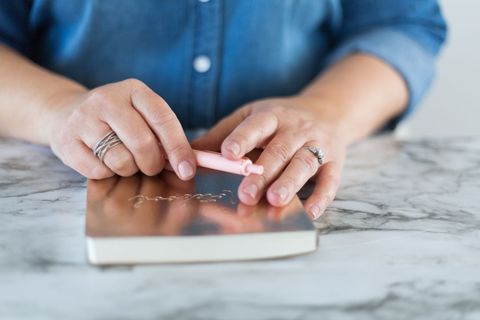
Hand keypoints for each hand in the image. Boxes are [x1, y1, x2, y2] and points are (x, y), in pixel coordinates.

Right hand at [46, 79, 195, 179]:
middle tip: (150, 165)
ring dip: (129, 169)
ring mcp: (83, 119)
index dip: (178, 147)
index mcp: (134, 90)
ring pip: (121, 160)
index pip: (162, 119)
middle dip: (152, 163)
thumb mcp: (142, 114)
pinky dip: (107, 173)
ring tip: (124, 158)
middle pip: (142, 143)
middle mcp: (107, 99)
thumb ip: (164, 135)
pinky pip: (99, 171)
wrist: (66, 112)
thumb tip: (188, 166)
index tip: (187, 170)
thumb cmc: (117, 119)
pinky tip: (103, 160)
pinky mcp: (67, 141)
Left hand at [192, 95, 346, 218]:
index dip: (243, 138)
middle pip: (279, 151)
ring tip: (274, 200)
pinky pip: (331, 179)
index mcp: (272, 116)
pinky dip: (322, 196)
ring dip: (290, 183)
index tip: (228, 153)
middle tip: (246, 194)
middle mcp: (296, 129)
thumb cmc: (281, 118)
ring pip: (305, 164)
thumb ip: (223, 133)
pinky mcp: (335, 162)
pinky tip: (310, 212)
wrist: (329, 111)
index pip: (257, 125)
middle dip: (263, 173)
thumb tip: (189, 153)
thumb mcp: (252, 115)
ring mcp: (318, 145)